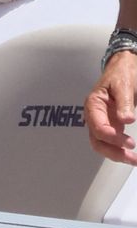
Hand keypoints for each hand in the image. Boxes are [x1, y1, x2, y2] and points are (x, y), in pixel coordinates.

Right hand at [84, 51, 136, 165]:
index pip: (97, 126)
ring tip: (133, 160)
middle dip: (112, 151)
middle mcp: (95, 115)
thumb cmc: (122, 73)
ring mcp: (102, 121)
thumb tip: (126, 119)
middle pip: (96, 140)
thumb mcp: (124, 84)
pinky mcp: (111, 125)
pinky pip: (110, 142)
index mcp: (94, 104)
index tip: (127, 141)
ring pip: (101, 144)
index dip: (110, 136)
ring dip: (115, 154)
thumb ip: (124, 102)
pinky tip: (130, 155)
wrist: (125, 67)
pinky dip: (118, 150)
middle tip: (131, 155)